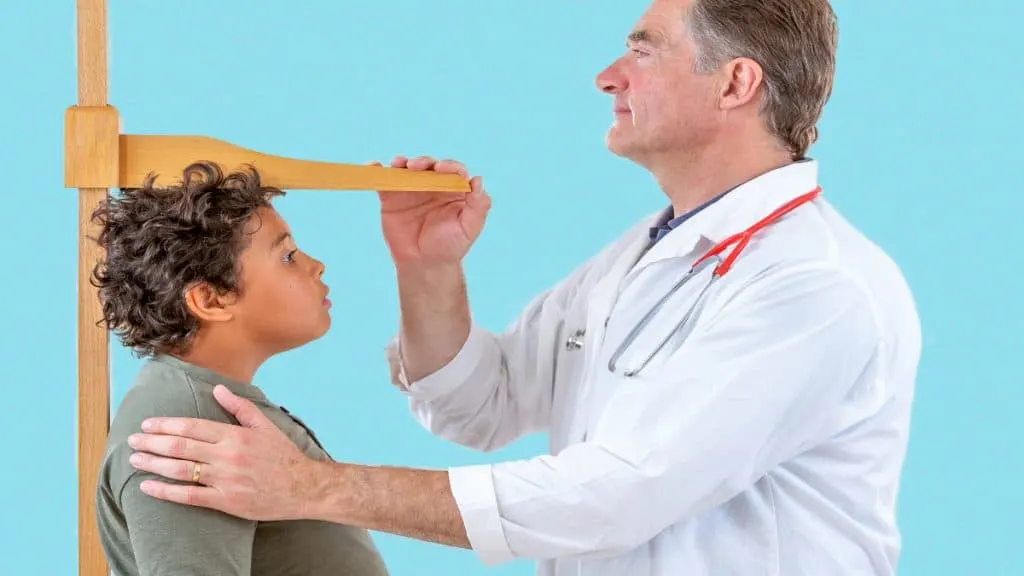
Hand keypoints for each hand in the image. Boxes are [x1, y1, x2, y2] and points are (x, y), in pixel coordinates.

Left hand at [126, 385, 323, 521]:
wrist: (303, 487)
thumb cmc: (283, 456)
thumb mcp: (265, 425)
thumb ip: (239, 407)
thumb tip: (218, 388)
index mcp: (235, 435)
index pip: (192, 426)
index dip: (166, 424)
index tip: (148, 424)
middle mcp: (227, 456)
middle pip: (180, 446)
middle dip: (152, 442)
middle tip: (132, 439)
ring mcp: (225, 479)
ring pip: (180, 470)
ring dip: (153, 464)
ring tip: (135, 459)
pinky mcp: (225, 501)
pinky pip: (189, 496)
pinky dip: (166, 491)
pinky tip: (148, 486)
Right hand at [373, 155, 490, 265]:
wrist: (424, 264)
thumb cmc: (450, 247)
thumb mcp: (469, 228)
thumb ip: (479, 205)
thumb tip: (478, 179)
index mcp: (454, 189)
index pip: (453, 171)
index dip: (448, 166)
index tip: (441, 169)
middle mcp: (433, 185)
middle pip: (428, 165)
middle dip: (422, 162)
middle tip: (415, 166)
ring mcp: (412, 189)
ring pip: (406, 169)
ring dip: (401, 163)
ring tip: (397, 164)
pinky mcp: (392, 197)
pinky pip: (385, 181)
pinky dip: (378, 172)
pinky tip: (374, 166)